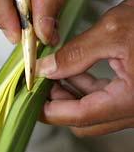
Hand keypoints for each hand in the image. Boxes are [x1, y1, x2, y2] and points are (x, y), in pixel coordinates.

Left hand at [37, 0, 133, 136]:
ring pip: (94, 110)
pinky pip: (105, 97)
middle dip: (58, 104)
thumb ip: (76, 53)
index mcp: (131, 100)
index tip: (28, 101)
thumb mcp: (113, 31)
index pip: (79, 117)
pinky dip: (85, 86)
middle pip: (85, 120)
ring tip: (52, 73)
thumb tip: (46, 69)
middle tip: (39, 84)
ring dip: (70, 94)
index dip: (49, 111)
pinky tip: (73, 69)